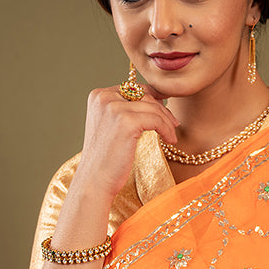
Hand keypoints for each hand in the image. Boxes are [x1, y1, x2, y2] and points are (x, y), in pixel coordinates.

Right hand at [75, 83, 179, 200]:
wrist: (95, 181)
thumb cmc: (106, 158)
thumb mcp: (112, 126)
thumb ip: (126, 109)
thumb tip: (157, 98)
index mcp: (98, 95)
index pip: (133, 88)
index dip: (152, 99)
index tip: (165, 112)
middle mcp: (103, 97)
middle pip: (144, 95)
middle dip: (162, 109)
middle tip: (173, 124)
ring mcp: (113, 108)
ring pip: (153, 107)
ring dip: (167, 122)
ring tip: (171, 136)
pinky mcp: (126, 121)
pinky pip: (156, 120)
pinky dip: (167, 129)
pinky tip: (170, 140)